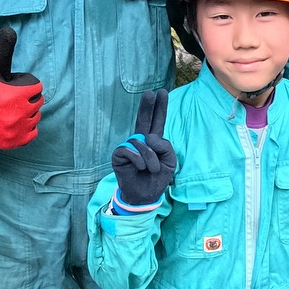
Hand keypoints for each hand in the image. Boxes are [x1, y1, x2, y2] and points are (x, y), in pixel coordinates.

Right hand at [0, 26, 42, 148]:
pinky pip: (32, 133)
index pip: (36, 87)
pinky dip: (26, 128)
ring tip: (11, 108)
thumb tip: (9, 30)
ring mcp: (14, 131)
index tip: (15, 85)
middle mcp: (15, 115)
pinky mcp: (11, 142)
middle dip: (27, 97)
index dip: (26, 83)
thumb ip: (1, 49)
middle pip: (37, 102)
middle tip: (11, 96)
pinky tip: (13, 121)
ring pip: (35, 118)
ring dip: (27, 112)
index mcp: (12, 95)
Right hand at [110, 89, 174, 212]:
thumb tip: (149, 137)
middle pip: (143, 119)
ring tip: (151, 169)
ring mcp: (129, 147)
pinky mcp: (119, 154)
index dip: (160, 108)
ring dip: (150, 158)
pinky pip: (130, 150)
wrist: (145, 196)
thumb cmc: (157, 178)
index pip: (157, 121)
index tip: (162, 92)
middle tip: (149, 93)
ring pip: (141, 142)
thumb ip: (165, 146)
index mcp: (154, 141)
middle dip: (147, 106)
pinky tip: (139, 168)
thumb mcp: (170, 162)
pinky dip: (138, 160)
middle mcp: (141, 141)